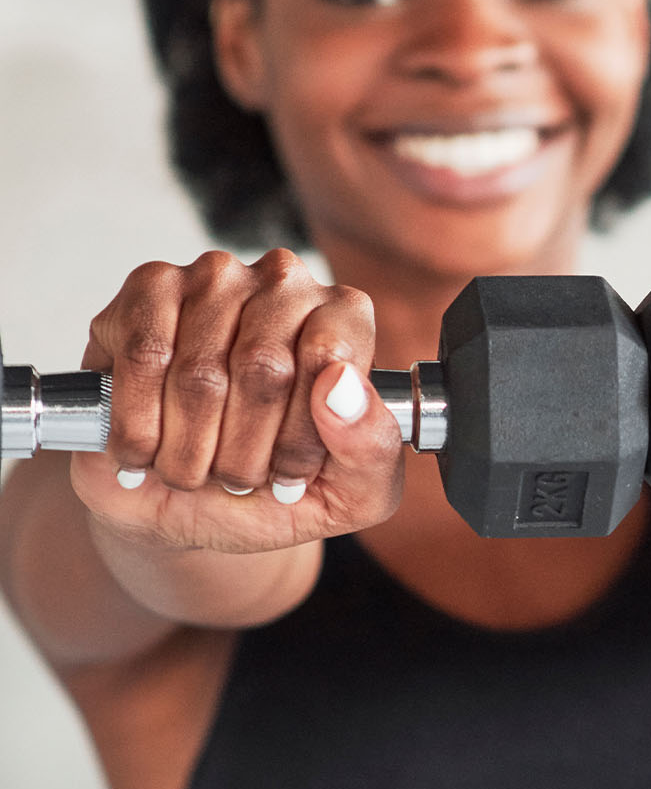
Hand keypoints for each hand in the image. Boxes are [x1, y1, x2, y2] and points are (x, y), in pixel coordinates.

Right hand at [71, 248, 402, 551]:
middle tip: (236, 481)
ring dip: (189, 449)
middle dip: (244, 451)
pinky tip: (148, 448)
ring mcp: (214, 278)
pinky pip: (144, 359)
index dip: (301, 436)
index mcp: (345, 320)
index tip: (288, 477)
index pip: (330, 358)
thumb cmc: (272, 490)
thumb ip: (370, 448)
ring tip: (192, 470)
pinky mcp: (148, 289)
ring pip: (199, 371)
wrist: (188, 510)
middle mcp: (285, 284)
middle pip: (263, 366)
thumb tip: (343, 389)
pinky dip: (141, 426)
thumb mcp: (349, 494)